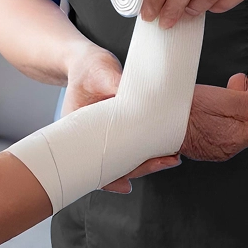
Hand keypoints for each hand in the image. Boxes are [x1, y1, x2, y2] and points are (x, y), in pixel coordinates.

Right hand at [62, 45, 182, 192]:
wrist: (89, 62)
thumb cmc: (89, 68)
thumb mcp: (100, 73)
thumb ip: (114, 84)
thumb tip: (131, 96)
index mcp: (76, 130)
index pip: (90, 164)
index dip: (109, 178)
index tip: (127, 184)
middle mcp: (91, 139)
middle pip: (112, 166)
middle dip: (139, 169)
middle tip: (165, 162)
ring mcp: (105, 136)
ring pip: (124, 159)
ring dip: (147, 161)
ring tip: (171, 158)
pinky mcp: (118, 130)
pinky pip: (131, 146)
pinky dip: (147, 148)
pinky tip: (165, 149)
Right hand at [182, 65, 247, 160]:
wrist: (150, 120)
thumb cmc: (180, 110)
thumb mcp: (221, 100)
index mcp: (236, 138)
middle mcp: (228, 144)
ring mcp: (216, 141)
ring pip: (240, 118)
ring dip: (247, 95)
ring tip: (245, 76)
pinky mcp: (204, 135)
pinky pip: (227, 120)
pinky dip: (232, 102)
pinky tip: (228, 89)